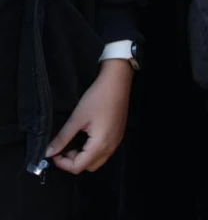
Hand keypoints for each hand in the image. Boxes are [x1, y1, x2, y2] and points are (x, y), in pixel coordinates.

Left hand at [46, 59, 132, 173]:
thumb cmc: (97, 98)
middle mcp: (111, 147)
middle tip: (64, 147)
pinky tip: (86, 137)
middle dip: (73, 162)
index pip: (78, 166)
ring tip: (74, 142)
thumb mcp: (76, 118)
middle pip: (89, 167)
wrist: (118, 81)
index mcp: (100, 144)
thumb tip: (47, 153)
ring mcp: (116, 141)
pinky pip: (104, 152)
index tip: (53, 151)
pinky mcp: (118, 135)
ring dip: (83, 157)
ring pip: (97, 160)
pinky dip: (92, 151)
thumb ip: (62, 138)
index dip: (62, 163)